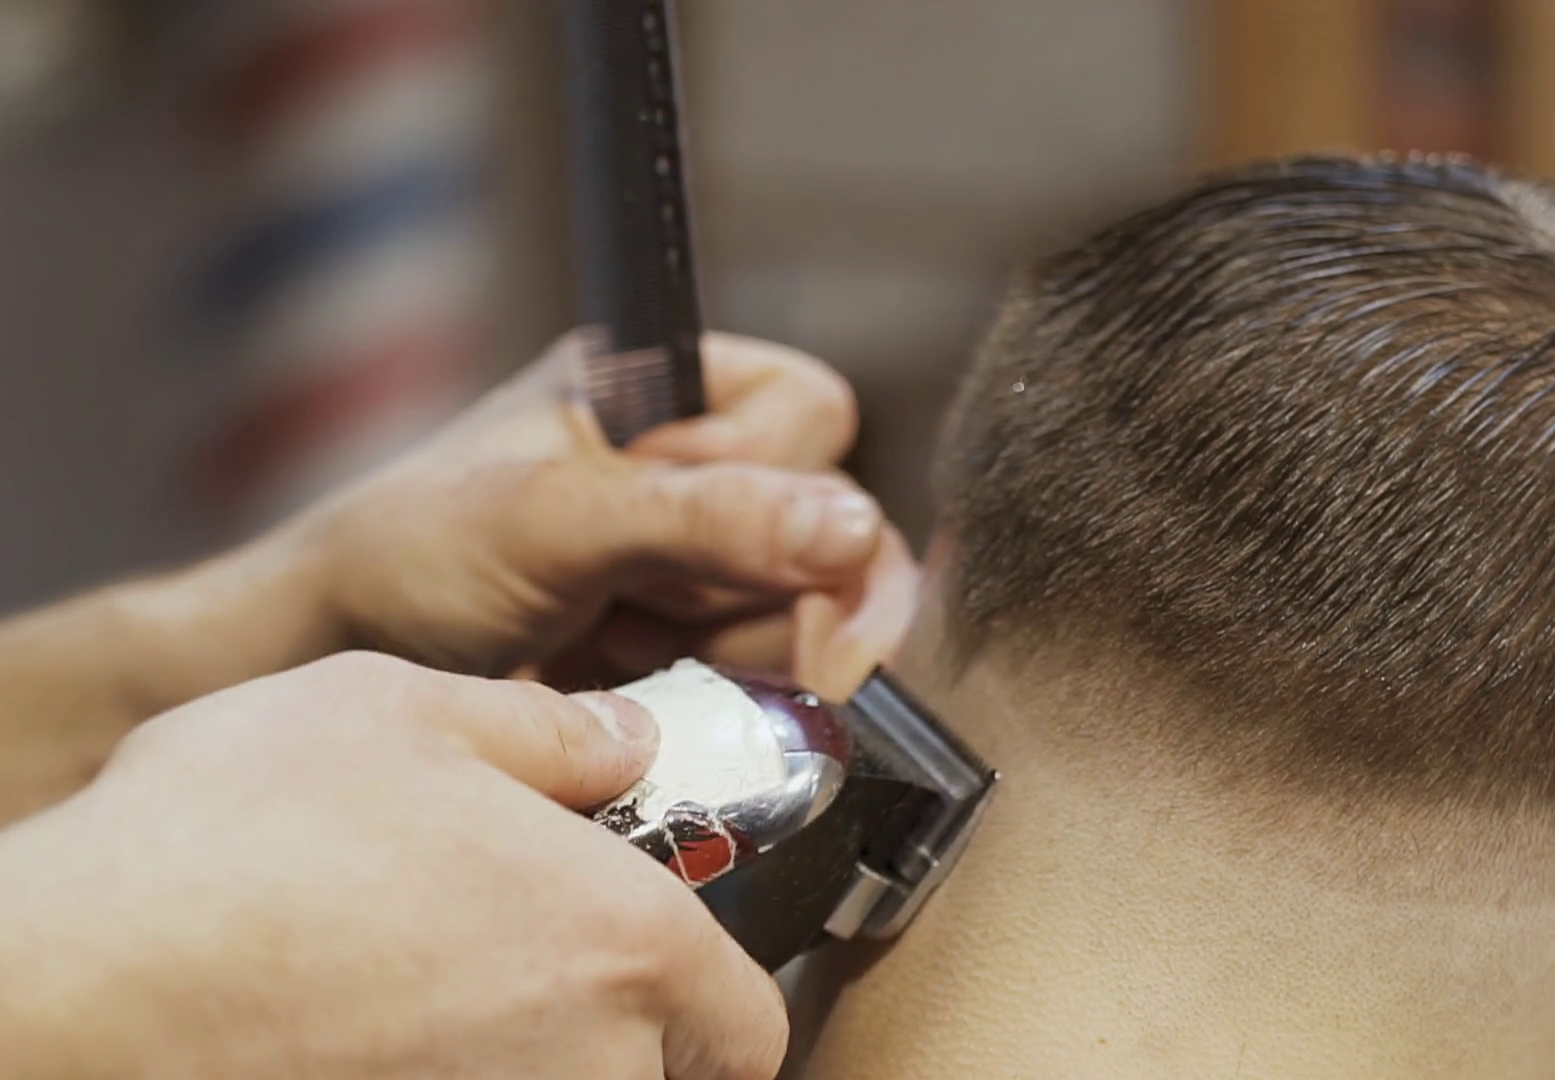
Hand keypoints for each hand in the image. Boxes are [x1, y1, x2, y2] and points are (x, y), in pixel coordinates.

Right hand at [0, 651, 785, 1079]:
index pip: (747, 1029)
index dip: (708, 1001)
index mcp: (626, 949)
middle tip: (505, 973)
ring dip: (512, 1063)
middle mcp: (588, 1075)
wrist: (63, 994)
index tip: (646, 969)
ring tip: (411, 1002)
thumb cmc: (231, 844)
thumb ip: (549, 734)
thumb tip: (626, 743)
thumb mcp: (399, 713)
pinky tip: (357, 1042)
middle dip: (603, 1036)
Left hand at [294, 330, 917, 698]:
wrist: (330, 672)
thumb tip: (852, 529)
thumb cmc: (409, 557)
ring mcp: (706, 568)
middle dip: (751, 592)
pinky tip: (630, 692)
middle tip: (659, 622)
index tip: (698, 539)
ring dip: (725, 658)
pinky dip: (714, 707)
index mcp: (671, 386)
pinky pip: (773, 684)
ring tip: (616, 651)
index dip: (776, 482)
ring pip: (813, 618)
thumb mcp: (554, 517)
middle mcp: (703, 468)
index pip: (813, 415)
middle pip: (834, 530)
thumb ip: (706, 516)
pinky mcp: (699, 656)